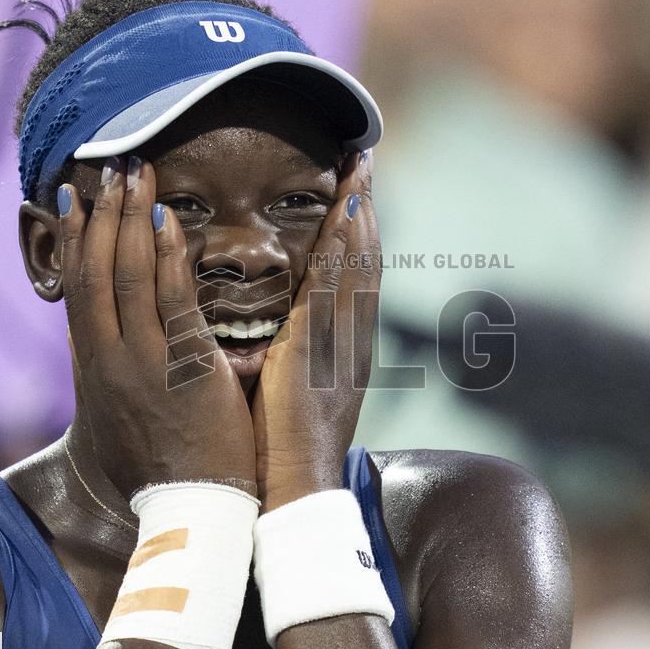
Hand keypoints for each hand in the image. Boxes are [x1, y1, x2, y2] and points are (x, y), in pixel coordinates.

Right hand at [60, 157, 255, 499]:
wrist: (192, 508)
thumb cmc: (162, 463)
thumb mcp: (120, 416)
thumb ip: (112, 371)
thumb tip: (105, 340)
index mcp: (96, 368)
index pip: (79, 290)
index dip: (77, 240)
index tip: (78, 199)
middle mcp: (110, 359)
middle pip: (96, 271)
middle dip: (104, 214)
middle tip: (112, 167)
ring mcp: (146, 361)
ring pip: (127, 275)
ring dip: (131, 219)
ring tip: (136, 174)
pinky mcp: (187, 365)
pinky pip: (172, 299)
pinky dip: (167, 255)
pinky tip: (169, 219)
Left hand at [252, 152, 379, 510]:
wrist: (296, 488)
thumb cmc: (285, 446)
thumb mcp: (294, 391)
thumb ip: (295, 355)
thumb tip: (283, 333)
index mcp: (345, 349)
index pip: (355, 278)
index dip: (357, 233)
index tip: (355, 194)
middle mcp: (353, 339)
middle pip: (366, 261)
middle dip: (366, 209)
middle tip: (365, 161)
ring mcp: (344, 343)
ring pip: (359, 266)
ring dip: (360, 216)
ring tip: (359, 171)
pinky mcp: (324, 348)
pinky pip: (338, 287)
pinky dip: (345, 248)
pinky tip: (345, 214)